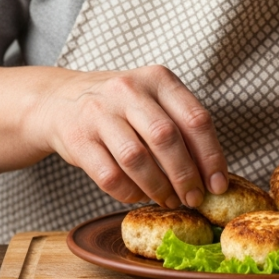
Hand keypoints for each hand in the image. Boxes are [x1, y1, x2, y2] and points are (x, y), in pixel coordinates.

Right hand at [34, 65, 228, 207]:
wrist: (60, 100)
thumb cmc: (120, 107)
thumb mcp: (152, 100)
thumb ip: (181, 126)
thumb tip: (213, 175)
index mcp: (157, 78)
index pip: (195, 118)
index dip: (211, 156)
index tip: (218, 184)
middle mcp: (128, 89)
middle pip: (167, 138)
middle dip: (186, 176)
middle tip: (194, 199)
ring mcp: (99, 112)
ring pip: (137, 159)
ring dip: (158, 188)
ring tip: (168, 200)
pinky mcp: (78, 139)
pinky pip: (109, 176)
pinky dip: (129, 192)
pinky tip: (138, 195)